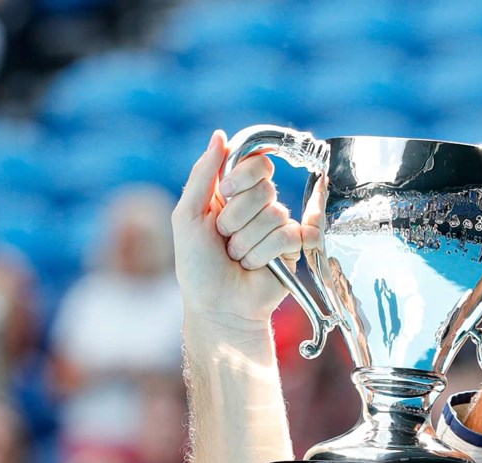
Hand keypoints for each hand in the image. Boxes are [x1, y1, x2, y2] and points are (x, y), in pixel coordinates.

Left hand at [172, 130, 311, 329]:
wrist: (218, 307)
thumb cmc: (197, 266)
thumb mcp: (187, 215)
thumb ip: (203, 173)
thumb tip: (219, 135)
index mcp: (233, 192)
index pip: (255, 161)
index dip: (243, 176)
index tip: (226, 194)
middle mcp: (258, 206)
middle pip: (265, 187)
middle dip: (237, 218)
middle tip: (225, 240)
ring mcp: (278, 226)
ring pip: (274, 215)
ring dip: (247, 243)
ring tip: (238, 259)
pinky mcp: (294, 248)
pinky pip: (290, 235)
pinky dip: (265, 254)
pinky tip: (257, 266)